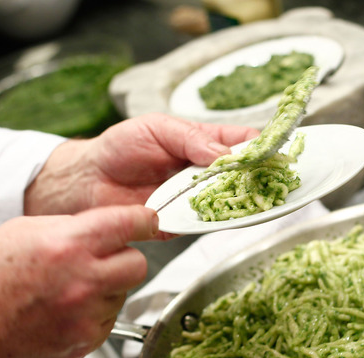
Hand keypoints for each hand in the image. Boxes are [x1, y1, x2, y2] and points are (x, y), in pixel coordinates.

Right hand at [0, 205, 157, 357]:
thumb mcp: (24, 230)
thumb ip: (73, 226)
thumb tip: (108, 224)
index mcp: (69, 244)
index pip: (131, 224)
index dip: (143, 221)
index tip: (146, 222)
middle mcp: (84, 280)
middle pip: (139, 263)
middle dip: (125, 258)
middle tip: (102, 260)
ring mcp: (87, 314)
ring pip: (123, 292)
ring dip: (107, 287)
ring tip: (70, 288)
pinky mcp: (87, 340)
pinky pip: (109, 318)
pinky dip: (95, 312)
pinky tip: (65, 309)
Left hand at [24, 113, 258, 224]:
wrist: (87, 182)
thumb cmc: (119, 148)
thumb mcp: (157, 128)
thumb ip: (191, 139)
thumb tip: (223, 154)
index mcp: (202, 143)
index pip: (242, 143)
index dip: (262, 146)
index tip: (276, 150)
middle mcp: (205, 172)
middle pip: (245, 175)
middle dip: (262, 176)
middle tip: (276, 177)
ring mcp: (197, 198)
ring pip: (233, 201)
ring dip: (248, 199)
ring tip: (263, 196)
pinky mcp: (185, 223)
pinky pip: (210, 223)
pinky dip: (224, 220)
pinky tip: (235, 215)